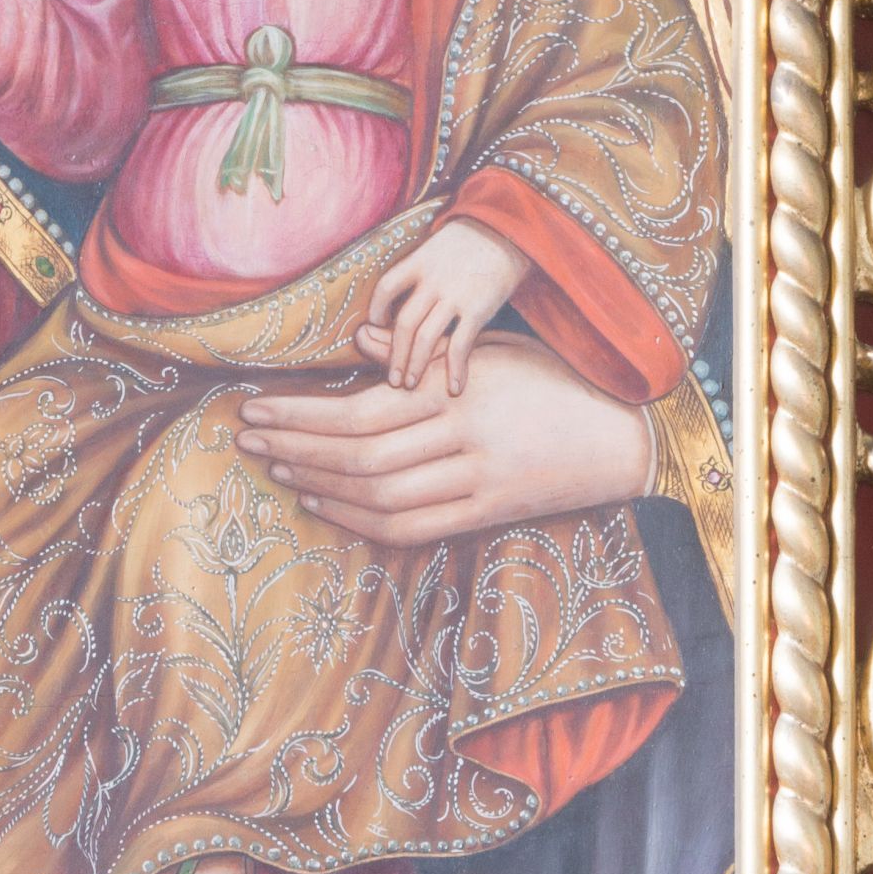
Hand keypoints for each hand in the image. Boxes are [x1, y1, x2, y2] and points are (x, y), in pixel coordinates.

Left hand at [237, 333, 649, 544]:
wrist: (625, 439)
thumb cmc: (552, 383)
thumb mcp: (492, 352)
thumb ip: (423, 357)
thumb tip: (360, 345)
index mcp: (461, 390)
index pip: (361, 409)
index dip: (299, 415)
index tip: (256, 408)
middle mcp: (466, 438)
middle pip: (358, 455)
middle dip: (293, 447)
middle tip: (247, 440)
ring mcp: (477, 483)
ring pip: (378, 496)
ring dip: (317, 482)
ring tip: (275, 466)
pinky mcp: (486, 514)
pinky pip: (409, 528)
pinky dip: (357, 518)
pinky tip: (322, 499)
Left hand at [358, 214, 532, 394]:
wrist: (514, 227)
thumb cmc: (478, 237)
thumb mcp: (441, 241)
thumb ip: (424, 265)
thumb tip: (408, 288)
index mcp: (420, 260)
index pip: (386, 287)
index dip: (376, 310)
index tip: (374, 327)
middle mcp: (433, 280)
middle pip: (403, 323)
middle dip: (395, 355)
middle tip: (392, 379)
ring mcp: (455, 295)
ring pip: (425, 338)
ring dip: (415, 365)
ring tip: (410, 386)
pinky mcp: (479, 308)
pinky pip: (460, 345)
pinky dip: (454, 369)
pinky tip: (453, 387)